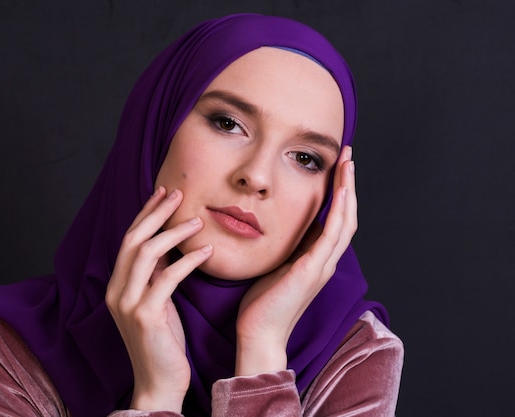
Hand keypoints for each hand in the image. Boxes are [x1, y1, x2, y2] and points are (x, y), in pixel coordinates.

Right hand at [105, 187, 212, 412]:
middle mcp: (116, 291)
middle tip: (179, 193)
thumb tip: (171, 246)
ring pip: (146, 254)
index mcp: (117, 285)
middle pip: (133, 239)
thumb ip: (157, 276)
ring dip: (173, 232)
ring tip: (198, 220)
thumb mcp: (157, 303)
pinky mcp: (145, 316)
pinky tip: (206, 252)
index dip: (145, 214)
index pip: (129, 240)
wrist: (159, 383)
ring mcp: (127, 303)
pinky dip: (188, 261)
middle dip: (156, 213)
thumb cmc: (162, 342)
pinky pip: (167, 278)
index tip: (163, 193)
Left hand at [234, 146, 356, 375]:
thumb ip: (284, 250)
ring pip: (344, 221)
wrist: (260, 334)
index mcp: (316, 259)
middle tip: (348, 156)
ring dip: (348, 190)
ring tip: (349, 163)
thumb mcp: (274, 268)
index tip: (336, 168)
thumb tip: (278, 228)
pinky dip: (339, 210)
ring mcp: (322, 265)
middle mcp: (325, 261)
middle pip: (346, 216)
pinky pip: (331, 234)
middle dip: (348, 184)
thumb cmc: (262, 304)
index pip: (333, 220)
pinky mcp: (312, 270)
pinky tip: (341, 189)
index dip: (338, 194)